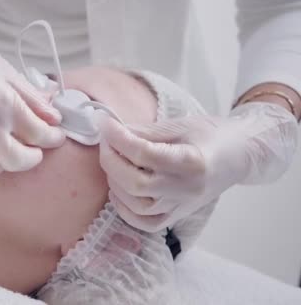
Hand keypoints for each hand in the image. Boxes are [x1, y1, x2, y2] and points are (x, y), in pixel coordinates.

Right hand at [0, 2, 64, 177]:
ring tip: (3, 153)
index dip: (52, 138)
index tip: (54, 137)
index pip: (38, 132)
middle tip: (34, 152)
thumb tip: (54, 117)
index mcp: (1, 99)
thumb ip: (30, 97)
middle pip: (15, 159)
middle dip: (31, 158)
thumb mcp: (4, 70)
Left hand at [98, 102, 297, 231]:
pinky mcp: (178, 216)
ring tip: (114, 162)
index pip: (144, 153)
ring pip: (137, 206)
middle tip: (106, 142)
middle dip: (111, 160)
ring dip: (115, 183)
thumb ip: (145, 131)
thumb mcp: (180, 125)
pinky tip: (119, 190)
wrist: (240, 155)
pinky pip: (145, 223)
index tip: (105, 123)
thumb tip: (112, 131)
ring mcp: (182, 206)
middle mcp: (187, 189)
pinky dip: (125, 209)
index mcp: (192, 161)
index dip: (118, 138)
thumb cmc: (212, 135)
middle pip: (136, 184)